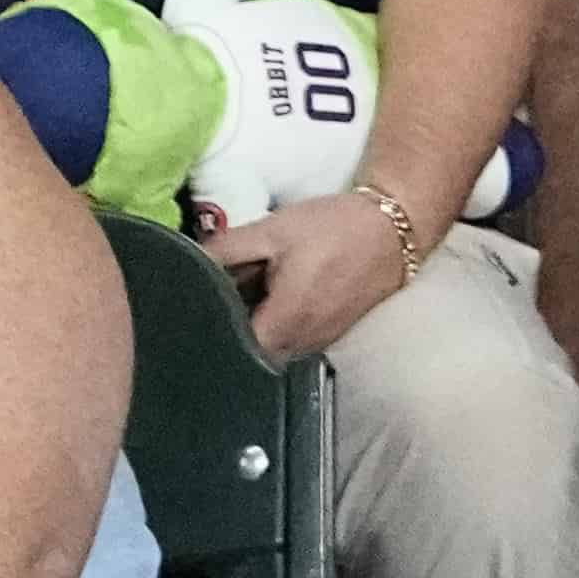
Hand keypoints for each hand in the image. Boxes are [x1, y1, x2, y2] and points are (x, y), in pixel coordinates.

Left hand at [204, 189, 425, 359]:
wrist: (394, 227)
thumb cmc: (335, 227)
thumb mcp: (273, 230)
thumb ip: (224, 249)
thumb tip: (184, 261)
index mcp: (284, 322)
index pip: (228, 348)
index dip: (206, 332)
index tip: (193, 309)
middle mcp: (301, 343)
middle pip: (248, 350)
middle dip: (230, 327)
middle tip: (216, 296)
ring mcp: (319, 342)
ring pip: (271, 347)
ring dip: (256, 326)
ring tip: (247, 294)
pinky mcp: (332, 334)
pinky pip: (292, 340)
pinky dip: (278, 323)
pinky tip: (276, 296)